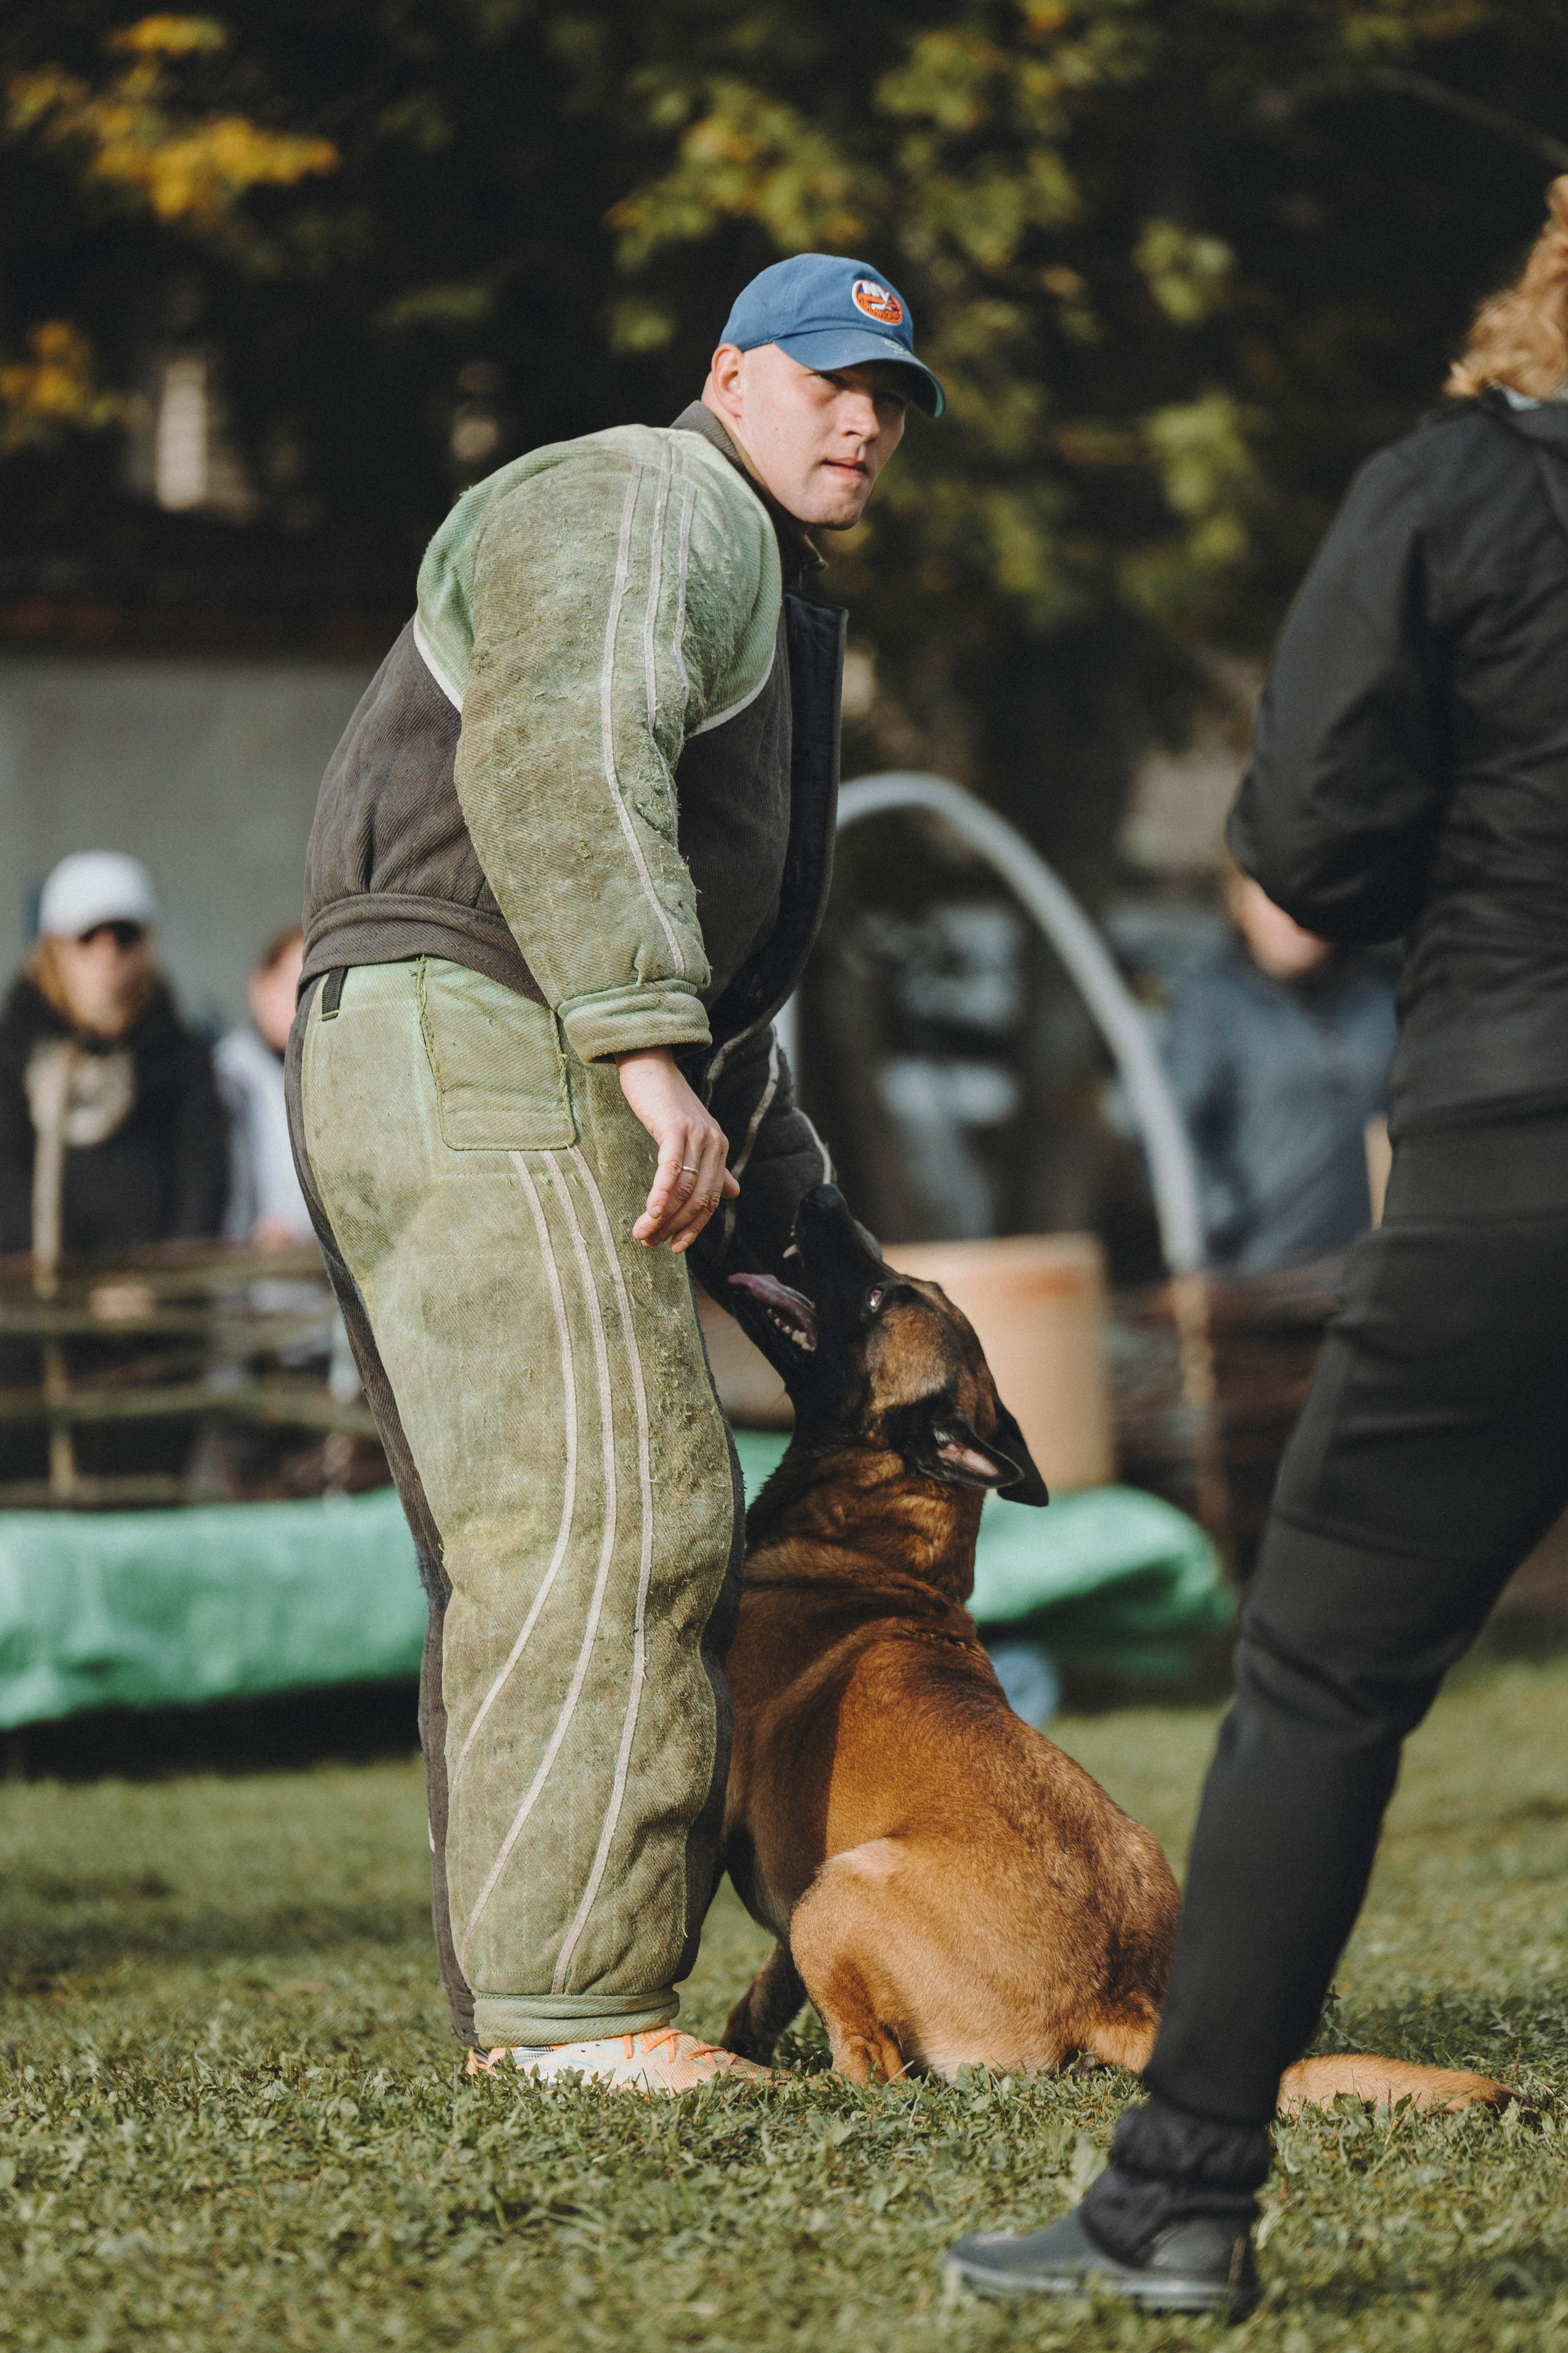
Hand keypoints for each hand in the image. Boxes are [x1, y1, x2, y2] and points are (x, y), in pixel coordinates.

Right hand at [616, 1048, 738, 1251]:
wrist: (651, 1065)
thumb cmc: (666, 1102)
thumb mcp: (692, 1137)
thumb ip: (713, 1166)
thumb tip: (734, 1193)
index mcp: (719, 1150)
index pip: (711, 1200)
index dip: (694, 1227)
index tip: (675, 1246)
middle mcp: (715, 1144)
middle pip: (699, 1199)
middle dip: (675, 1227)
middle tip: (650, 1243)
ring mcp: (697, 1135)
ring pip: (684, 1189)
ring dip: (662, 1218)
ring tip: (642, 1233)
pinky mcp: (676, 1128)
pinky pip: (671, 1169)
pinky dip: (662, 1195)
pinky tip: (651, 1213)